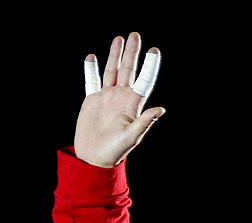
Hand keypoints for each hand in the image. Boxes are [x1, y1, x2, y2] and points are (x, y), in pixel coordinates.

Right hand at [75, 32, 164, 167]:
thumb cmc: (115, 151)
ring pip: (112, 71)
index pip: (144, 81)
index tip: (155, 51)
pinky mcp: (92, 100)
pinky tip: (92, 58)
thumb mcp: (132, 136)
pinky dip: (91, 70)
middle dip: (133, 53)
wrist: (94, 157)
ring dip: (115, 55)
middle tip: (136, 35)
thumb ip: (144, 121)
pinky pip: (91, 81)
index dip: (150, 66)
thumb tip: (160, 109)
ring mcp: (107, 97)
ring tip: (119, 39)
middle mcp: (122, 98)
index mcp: (133, 105)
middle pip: (128, 70)